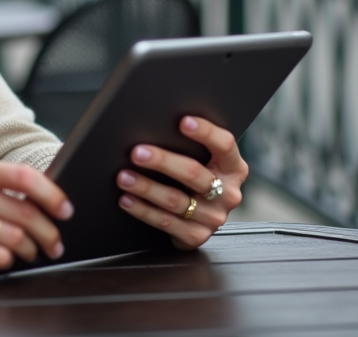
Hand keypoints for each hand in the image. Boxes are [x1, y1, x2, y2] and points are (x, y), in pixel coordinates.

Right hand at [0, 156, 73, 273]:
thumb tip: (47, 200)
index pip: (24, 176)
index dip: (52, 194)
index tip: (65, 209)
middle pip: (26, 212)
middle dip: (49, 232)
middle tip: (56, 243)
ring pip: (17, 237)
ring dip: (32, 250)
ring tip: (31, 253)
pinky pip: (0, 256)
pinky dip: (9, 261)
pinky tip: (5, 259)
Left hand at [115, 116, 246, 250]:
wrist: (200, 216)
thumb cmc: (196, 177)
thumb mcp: (204, 160)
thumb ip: (192, 146)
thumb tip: (157, 123)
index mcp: (234, 168)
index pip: (225, 145)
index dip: (206, 132)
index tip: (183, 121)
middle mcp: (228, 193)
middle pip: (194, 174)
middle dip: (163, 161)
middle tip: (137, 152)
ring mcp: (213, 217)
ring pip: (176, 200)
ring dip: (146, 187)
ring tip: (124, 177)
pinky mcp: (196, 236)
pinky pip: (166, 222)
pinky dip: (143, 210)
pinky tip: (127, 199)